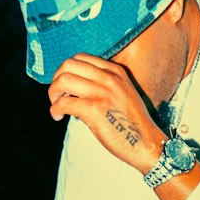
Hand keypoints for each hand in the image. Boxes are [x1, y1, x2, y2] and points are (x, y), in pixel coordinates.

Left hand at [48, 54, 162, 172]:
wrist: (146, 142)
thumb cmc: (131, 123)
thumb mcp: (122, 93)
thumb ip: (103, 84)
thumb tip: (74, 86)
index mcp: (115, 71)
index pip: (81, 57)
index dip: (66, 70)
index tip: (65, 86)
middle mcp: (108, 78)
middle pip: (68, 65)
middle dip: (56, 79)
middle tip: (57, 95)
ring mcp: (101, 92)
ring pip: (63, 81)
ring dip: (53, 93)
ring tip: (56, 105)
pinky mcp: (94, 109)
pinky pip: (63, 103)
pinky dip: (55, 110)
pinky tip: (58, 116)